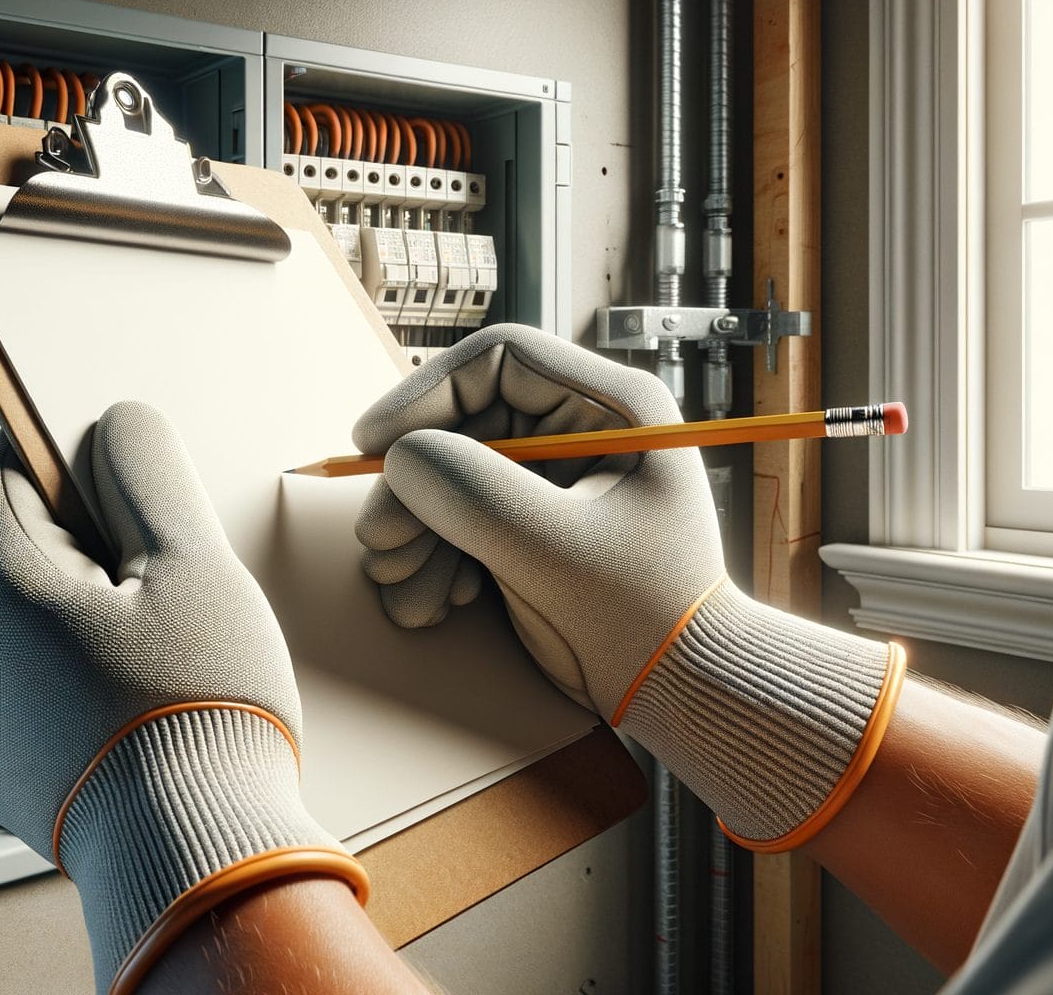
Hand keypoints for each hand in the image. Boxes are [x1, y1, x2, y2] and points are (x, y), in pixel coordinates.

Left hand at [0, 401, 365, 994]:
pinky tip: (136, 715)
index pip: (3, 474)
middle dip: (92, 555)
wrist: (194, 855)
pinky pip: (32, 698)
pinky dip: (77, 690)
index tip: (111, 465)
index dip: (61, 454)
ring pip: (33, 631)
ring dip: (87, 627)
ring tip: (161, 667)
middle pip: (24, 557)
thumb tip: (116, 424)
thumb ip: (149, 476)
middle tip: (167, 592)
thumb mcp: (195, 567)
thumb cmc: (199, 715)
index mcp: (6, 590)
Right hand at [354, 325, 904, 850]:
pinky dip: (434, 558)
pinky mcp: (531, 528)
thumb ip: (476, 494)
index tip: (373, 444)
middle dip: (412, 486)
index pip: (498, 360)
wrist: (680, 692)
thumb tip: (400, 458)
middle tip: (381, 542)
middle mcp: (578, 432)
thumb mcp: (555, 551)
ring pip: (450, 476)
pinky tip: (433, 602)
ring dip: (414, 532)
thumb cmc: (645, 617)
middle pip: (462, 423)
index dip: (424, 394)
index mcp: (611, 408)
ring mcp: (551, 481)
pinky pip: (459, 520)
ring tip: (403, 589)